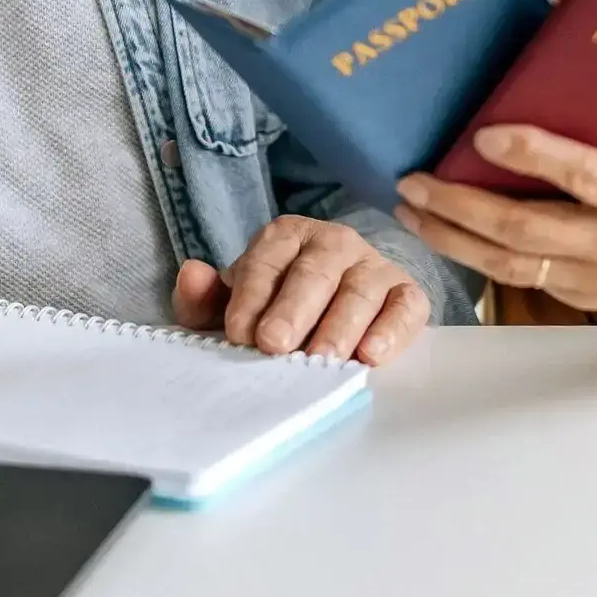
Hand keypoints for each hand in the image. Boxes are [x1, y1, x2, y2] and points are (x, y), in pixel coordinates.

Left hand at [172, 216, 429, 364]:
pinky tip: (372, 354)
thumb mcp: (236, 304)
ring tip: (322, 359)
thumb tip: (191, 273)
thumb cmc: (276, 307)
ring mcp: (373, 265)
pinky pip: (405, 306)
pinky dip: (392, 329)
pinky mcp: (406, 292)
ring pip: (360, 290)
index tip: (239, 334)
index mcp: (286, 237)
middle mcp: (333, 243)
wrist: (336, 305)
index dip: (251, 298)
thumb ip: (205, 297)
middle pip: (315, 272)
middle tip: (275, 345)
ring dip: (340, 326)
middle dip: (293, 309)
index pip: (267, 262)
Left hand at [395, 128, 596, 340]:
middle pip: (525, 231)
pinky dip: (478, 255)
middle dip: (461, 206)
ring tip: (412, 210)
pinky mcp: (585, 300)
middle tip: (415, 180)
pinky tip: (448, 232)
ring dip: (453, 238)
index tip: (485, 132)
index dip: (532, 155)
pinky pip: (521, 279)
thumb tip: (565, 84)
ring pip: (511, 265)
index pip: (583, 175)